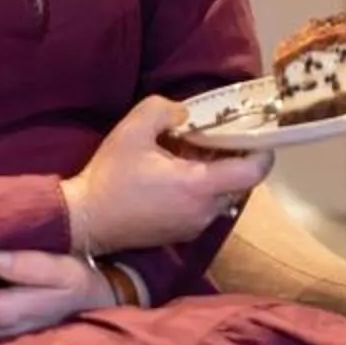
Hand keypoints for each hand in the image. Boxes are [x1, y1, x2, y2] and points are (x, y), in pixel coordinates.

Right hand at [61, 96, 273, 253]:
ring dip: (217, 174)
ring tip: (193, 152)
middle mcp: (204, 211)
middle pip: (240, 182)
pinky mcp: (182, 234)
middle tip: (216, 136)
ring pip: (223, 195)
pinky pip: (207, 208)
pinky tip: (178, 173)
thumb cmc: (109, 176)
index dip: (262, 151)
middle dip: (234, 158)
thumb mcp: (133, 129)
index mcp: (198, 187)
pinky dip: (203, 189)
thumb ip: (164, 109)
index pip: (253, 173)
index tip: (255, 133)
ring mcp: (195, 226)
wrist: (83, 221)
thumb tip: (186, 114)